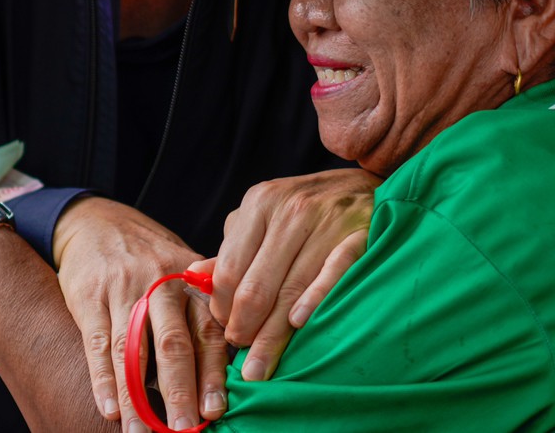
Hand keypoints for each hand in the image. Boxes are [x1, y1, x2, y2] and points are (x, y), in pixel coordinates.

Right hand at [53, 197, 226, 429]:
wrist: (96, 220)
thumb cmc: (149, 256)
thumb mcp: (184, 267)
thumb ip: (206, 307)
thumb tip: (235, 361)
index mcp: (190, 281)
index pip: (207, 332)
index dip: (212, 373)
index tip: (217, 410)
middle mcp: (160, 283)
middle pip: (173, 343)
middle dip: (180, 391)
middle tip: (185, 428)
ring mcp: (122, 290)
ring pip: (131, 350)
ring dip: (137, 397)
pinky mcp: (89, 297)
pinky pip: (97, 343)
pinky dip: (103, 379)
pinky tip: (110, 409)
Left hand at [206, 168, 377, 380]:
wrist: (362, 188)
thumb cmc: (305, 210)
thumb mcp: (264, 218)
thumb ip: (233, 248)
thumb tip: (192, 276)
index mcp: (260, 203)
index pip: (229, 267)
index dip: (222, 308)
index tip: (225, 334)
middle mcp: (289, 210)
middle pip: (256, 284)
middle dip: (244, 328)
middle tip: (242, 361)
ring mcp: (325, 221)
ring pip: (290, 289)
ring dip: (272, 334)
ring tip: (260, 367)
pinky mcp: (358, 233)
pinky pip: (334, 272)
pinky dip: (315, 298)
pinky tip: (299, 323)